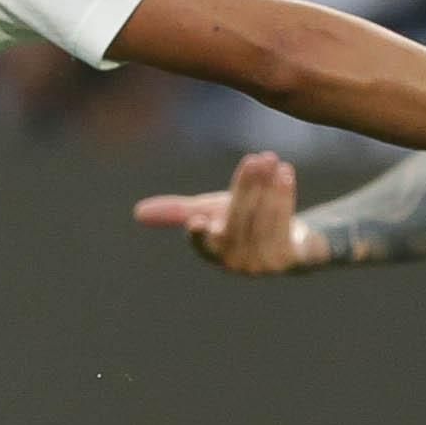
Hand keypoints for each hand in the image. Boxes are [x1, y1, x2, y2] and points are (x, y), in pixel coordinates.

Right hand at [132, 151, 324, 274]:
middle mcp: (234, 263)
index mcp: (211, 252)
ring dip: (267, 187)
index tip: (196, 220)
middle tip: (255, 159)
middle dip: (246, 187)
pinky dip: (284, 197)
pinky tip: (285, 173)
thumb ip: (177, 211)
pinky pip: (284, 225)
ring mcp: (261, 265)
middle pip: (238, 221)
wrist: (288, 241)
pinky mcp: (286, 261)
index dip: (198, 234)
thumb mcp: (209, 213)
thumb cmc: (240, 223)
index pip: (201, 243)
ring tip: (270, 159)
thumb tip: (137, 213)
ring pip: (262, 221)